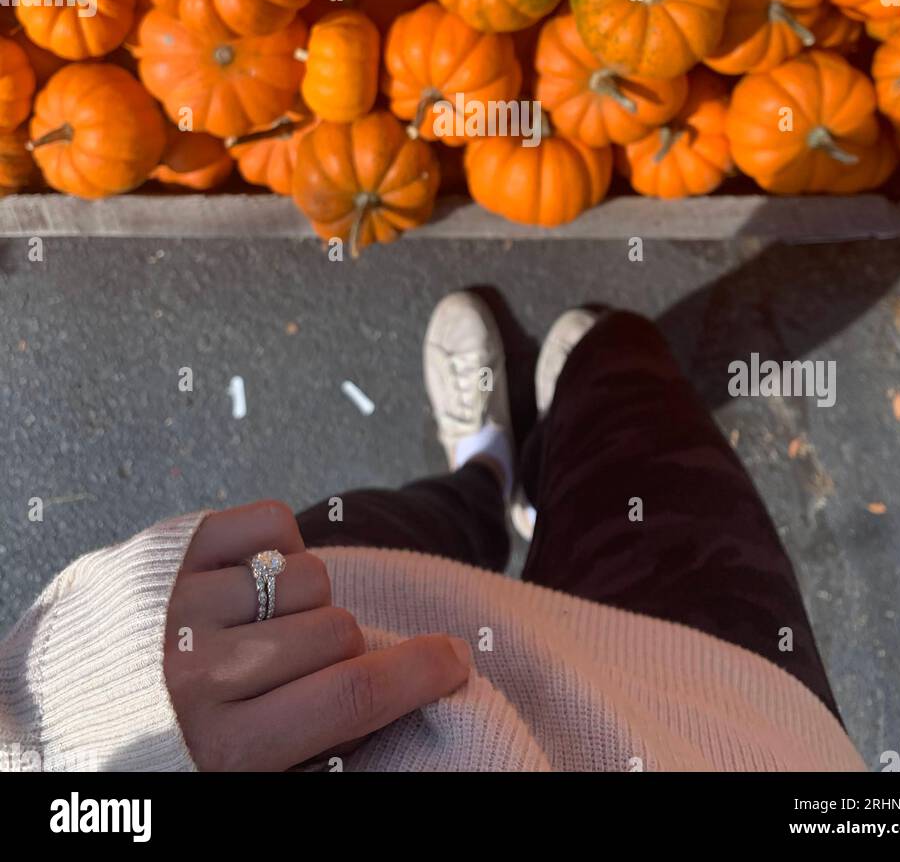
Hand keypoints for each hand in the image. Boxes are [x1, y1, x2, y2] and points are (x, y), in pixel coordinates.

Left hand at [164, 500, 470, 770]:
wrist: (49, 709)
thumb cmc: (156, 748)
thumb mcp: (232, 772)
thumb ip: (308, 740)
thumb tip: (391, 692)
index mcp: (224, 747)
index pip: (352, 694)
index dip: (420, 673)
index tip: (455, 659)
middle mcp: (202, 672)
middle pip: (338, 630)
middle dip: (343, 647)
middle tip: (308, 666)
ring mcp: (182, 602)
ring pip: (309, 576)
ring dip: (306, 602)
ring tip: (264, 628)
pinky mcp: (169, 549)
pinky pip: (271, 523)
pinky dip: (281, 544)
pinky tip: (255, 578)